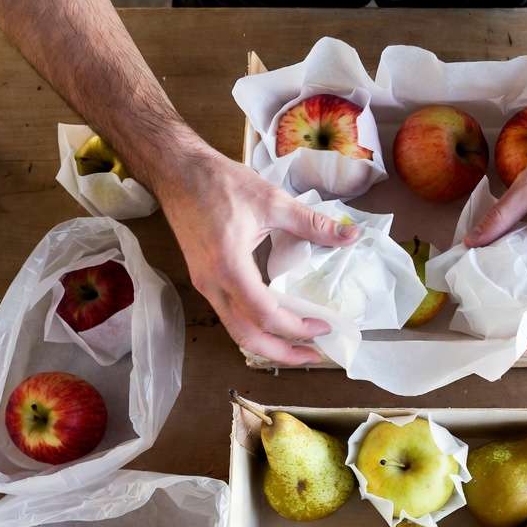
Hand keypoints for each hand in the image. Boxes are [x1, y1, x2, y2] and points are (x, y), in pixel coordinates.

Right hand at [153, 139, 358, 364]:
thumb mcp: (272, 201)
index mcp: (229, 266)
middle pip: (246, 337)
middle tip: (314, 356)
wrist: (176, 170)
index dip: (296, 327)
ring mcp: (204, 284)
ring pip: (235, 330)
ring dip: (267, 344)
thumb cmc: (219, 182)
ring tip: (299, 346)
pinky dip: (254, 327)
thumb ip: (313, 224)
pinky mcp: (203, 279)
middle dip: (282, 353)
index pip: (265, 314)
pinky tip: (276, 322)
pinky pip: (229, 315)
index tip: (323, 325)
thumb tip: (350, 236)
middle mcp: (212, 283)